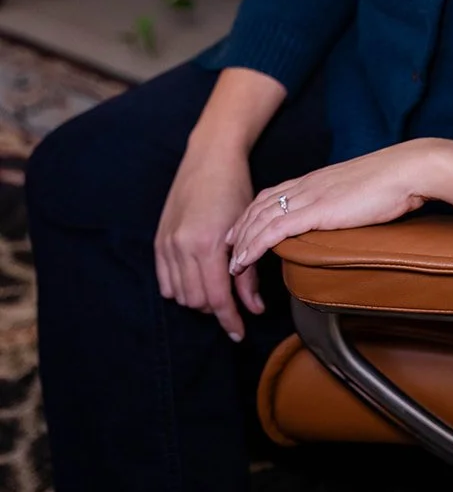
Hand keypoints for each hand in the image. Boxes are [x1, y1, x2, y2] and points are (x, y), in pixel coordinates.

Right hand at [155, 139, 264, 341]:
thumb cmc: (235, 189)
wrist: (210, 157)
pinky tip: (197, 279)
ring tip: (217, 288)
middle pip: (197, 301)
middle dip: (217, 309)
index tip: (239, 333)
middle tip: (234, 304)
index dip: (229, 319)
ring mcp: (167, 244)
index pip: (217, 298)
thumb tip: (255, 309)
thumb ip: (249, 273)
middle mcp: (182, 247)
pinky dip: (181, 288)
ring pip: (180, 295)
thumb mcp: (248, 229)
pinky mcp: (158, 241)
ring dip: (199, 299)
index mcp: (208, 244)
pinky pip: (165, 281)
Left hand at [227, 139, 435, 276]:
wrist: (407, 170)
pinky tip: (244, 260)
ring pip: (261, 219)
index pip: (272, 195)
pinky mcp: (317, 210)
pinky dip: (254, 246)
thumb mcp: (360, 191)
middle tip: (227, 252)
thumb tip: (345, 215)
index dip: (252, 214)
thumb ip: (345, 202)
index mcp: (317, 180)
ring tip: (231, 265)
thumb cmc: (394, 182)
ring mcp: (310, 196)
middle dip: (240, 230)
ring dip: (241, 243)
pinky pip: (274, 229)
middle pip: (259, 207)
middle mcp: (307, 185)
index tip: (240, 232)